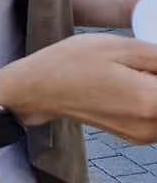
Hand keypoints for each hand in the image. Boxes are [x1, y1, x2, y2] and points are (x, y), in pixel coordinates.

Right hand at [0, 33, 156, 142]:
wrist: (38, 90)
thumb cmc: (70, 63)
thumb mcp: (119, 47)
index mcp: (150, 101)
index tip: (154, 62)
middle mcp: (151, 125)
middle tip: (145, 65)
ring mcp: (144, 134)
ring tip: (140, 72)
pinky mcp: (138, 135)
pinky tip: (141, 83)